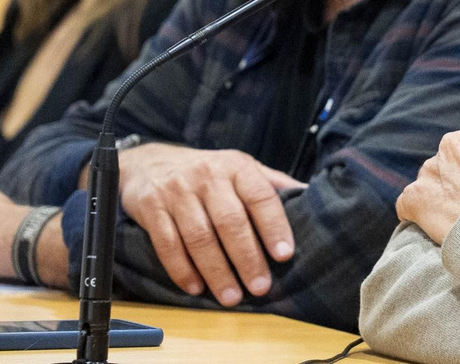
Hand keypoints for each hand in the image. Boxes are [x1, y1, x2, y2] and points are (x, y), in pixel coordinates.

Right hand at [117, 144, 304, 306]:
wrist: (150, 163)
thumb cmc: (208, 172)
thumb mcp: (241, 168)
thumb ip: (271, 184)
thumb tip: (309, 198)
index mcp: (236, 167)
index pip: (260, 196)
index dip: (274, 226)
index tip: (284, 254)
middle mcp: (208, 176)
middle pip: (230, 222)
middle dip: (247, 258)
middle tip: (260, 287)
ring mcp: (177, 192)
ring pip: (200, 237)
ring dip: (217, 272)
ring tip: (231, 297)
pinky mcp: (151, 208)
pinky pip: (167, 244)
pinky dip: (182, 270)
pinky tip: (196, 288)